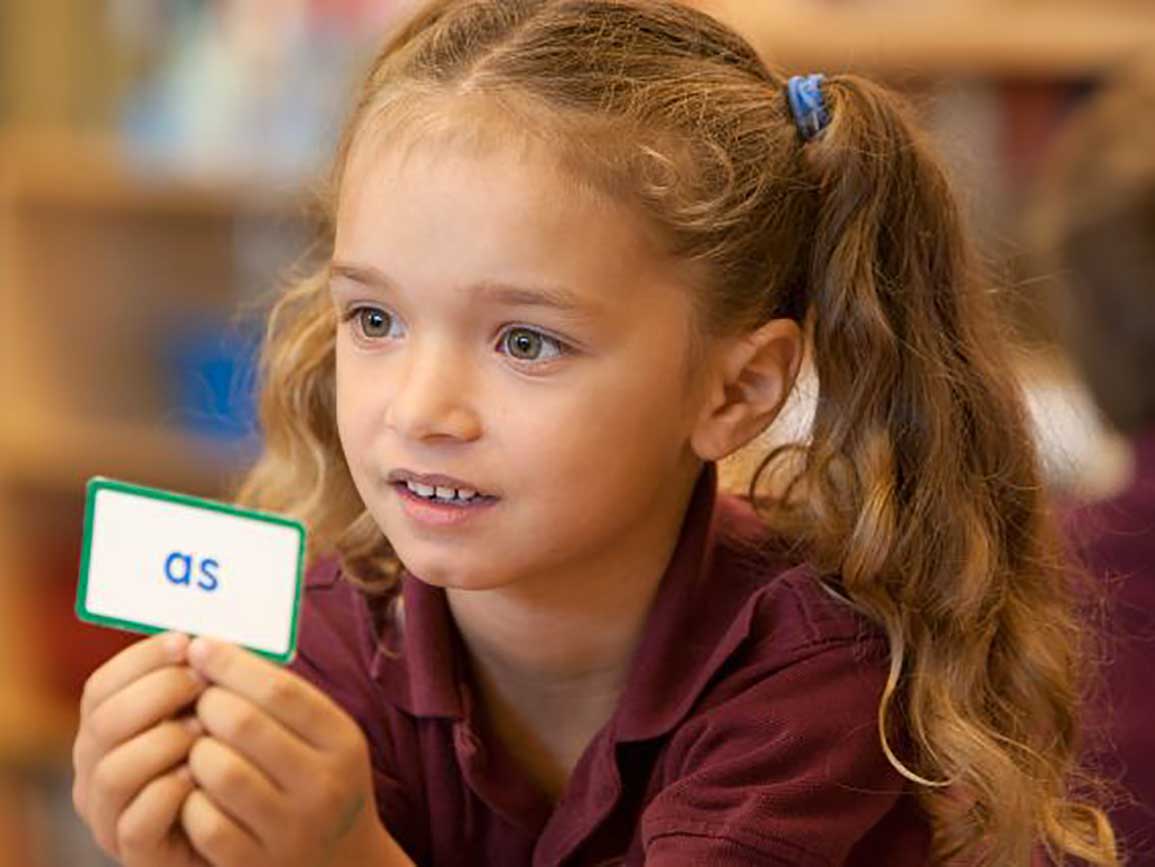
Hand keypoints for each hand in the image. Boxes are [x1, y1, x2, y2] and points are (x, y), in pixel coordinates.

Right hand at [72, 631, 210, 865]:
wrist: (246, 828)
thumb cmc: (228, 757)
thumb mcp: (210, 710)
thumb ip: (200, 679)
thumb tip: (207, 637)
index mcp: (106, 730)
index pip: (101, 686)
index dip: (140, 659)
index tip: (186, 642)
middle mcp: (95, 772)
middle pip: (103, 723)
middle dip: (156, 694)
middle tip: (202, 684)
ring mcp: (110, 816)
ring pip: (114, 772)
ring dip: (163, 742)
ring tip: (206, 730)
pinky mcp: (136, 852)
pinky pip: (136, 823)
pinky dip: (168, 794)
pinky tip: (201, 775)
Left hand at [181, 637, 409, 866]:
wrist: (342, 866)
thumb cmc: (319, 783)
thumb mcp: (324, 738)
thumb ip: (282, 698)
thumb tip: (214, 648)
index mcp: (343, 742)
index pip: (280, 689)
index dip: (231, 664)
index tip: (200, 647)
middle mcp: (324, 785)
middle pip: (244, 724)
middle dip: (207, 704)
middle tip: (198, 700)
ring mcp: (291, 830)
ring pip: (220, 771)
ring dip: (196, 751)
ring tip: (198, 746)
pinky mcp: (256, 865)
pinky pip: (204, 822)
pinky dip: (189, 801)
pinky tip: (196, 792)